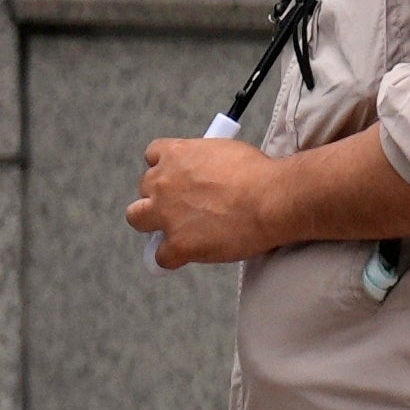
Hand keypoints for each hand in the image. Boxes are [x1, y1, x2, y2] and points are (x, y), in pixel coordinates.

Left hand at [130, 136, 281, 268]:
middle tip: (185, 204)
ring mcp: (166, 215)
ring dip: (154, 224)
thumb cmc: (260, 174)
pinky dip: (174, 257)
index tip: (181, 175)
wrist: (273, 199)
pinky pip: (161, 257)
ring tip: (178, 229)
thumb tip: (208, 174)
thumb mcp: (227, 152)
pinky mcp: (178, 244)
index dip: (168, 167)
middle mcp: (163, 183)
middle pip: (144, 188)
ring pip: (137, 218)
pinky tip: (190, 254)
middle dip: (161, 195)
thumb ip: (206, 163)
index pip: (153, 155)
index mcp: (176, 154)